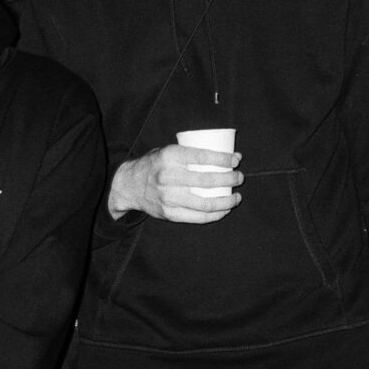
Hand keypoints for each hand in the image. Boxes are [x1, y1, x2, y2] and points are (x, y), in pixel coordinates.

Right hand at [109, 145, 241, 222]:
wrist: (129, 185)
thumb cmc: (155, 165)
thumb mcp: (168, 151)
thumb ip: (191, 153)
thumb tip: (229, 156)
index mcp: (169, 156)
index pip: (202, 157)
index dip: (223, 159)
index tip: (236, 160)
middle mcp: (168, 177)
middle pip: (207, 180)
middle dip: (229, 179)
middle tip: (239, 177)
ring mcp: (168, 197)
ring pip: (205, 203)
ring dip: (226, 201)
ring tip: (237, 197)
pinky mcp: (169, 213)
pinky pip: (198, 217)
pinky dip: (215, 215)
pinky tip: (224, 210)